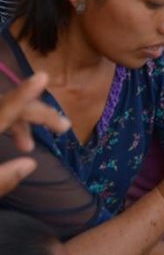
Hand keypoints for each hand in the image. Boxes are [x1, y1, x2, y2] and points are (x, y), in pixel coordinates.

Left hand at [0, 72, 70, 194]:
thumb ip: (3, 179)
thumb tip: (29, 163)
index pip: (6, 110)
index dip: (25, 93)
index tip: (42, 77)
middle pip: (10, 107)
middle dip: (38, 114)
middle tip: (64, 128)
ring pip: (3, 111)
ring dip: (22, 123)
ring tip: (30, 146)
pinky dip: (10, 125)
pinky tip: (18, 143)